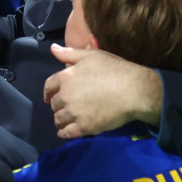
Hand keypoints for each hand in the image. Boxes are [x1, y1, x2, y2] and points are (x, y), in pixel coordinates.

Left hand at [43, 44, 163, 140]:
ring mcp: (75, 113)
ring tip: (64, 120)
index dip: (48, 92)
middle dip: (57, 105)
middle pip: (54, 104)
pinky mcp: (85, 127)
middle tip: (62, 107)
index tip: (48, 97)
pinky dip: (64, 133)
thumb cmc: (114, 69)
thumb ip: (70, 53)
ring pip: (59, 119)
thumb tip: (52, 48)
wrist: (133, 90)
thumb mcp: (91, 55)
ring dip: (60, 119)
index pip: (49, 86)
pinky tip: (63, 133)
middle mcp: (66, 95)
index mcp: (66, 77)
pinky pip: (68, 133)